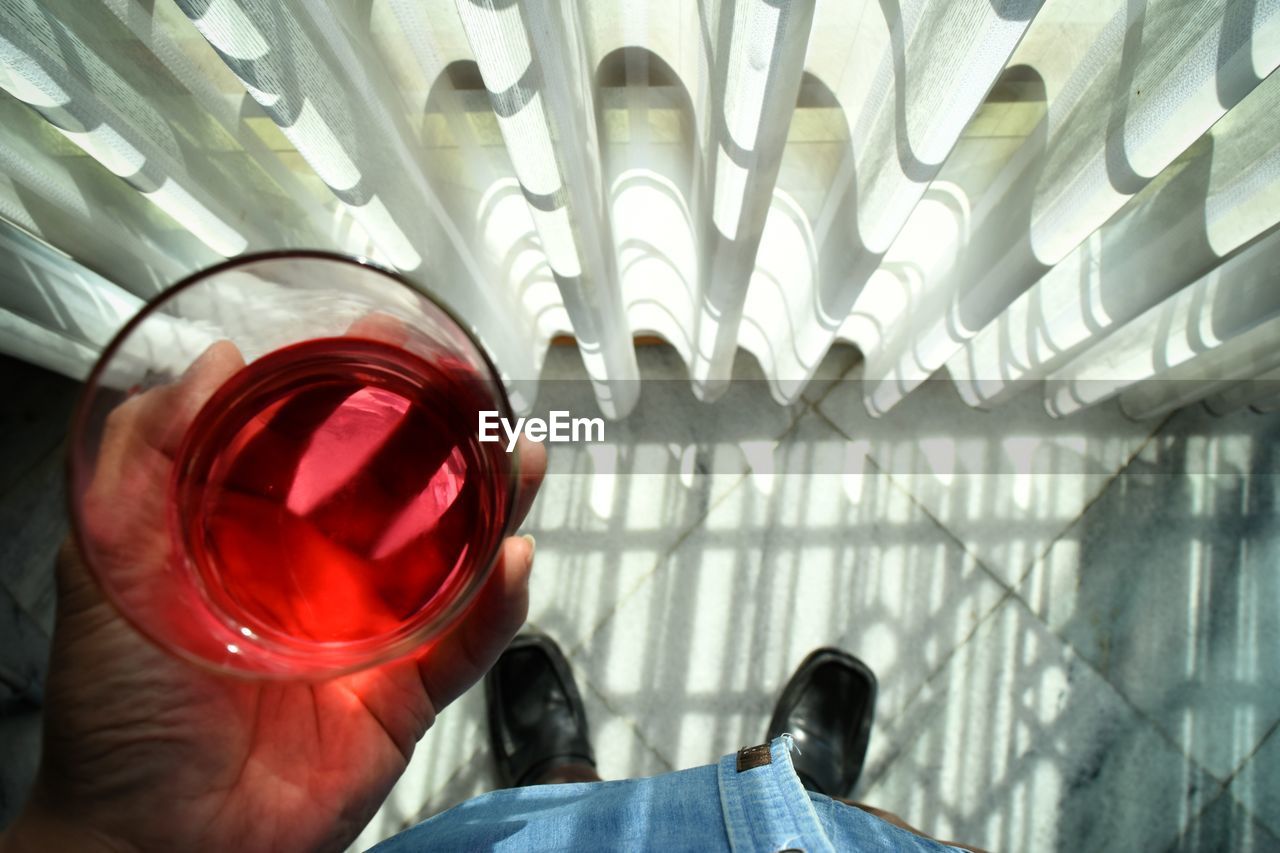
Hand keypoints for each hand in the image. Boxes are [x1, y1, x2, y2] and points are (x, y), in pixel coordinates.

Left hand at [2, 338, 545, 852]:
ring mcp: (375, 635)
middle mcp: (330, 575)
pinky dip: (497, 608)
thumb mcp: (105, 565)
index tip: (401, 346)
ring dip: (500, 508)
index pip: (331, 449)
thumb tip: (211, 363)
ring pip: (457, 560)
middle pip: (411, 495)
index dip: (372, 394)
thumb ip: (141, 460)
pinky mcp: (404, 696)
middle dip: (457, 442)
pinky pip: (465, 646)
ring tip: (522, 461)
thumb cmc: (116, 711)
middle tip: (485, 397)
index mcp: (265, 536)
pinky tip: (515, 564)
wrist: (147, 840)